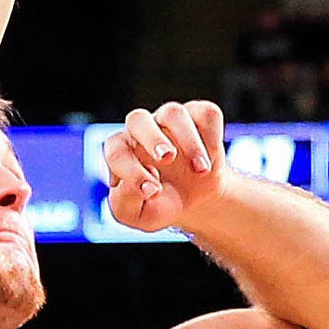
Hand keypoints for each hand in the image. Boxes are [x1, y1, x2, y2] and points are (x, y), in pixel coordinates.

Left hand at [103, 101, 229, 234]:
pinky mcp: (198, 118)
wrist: (193, 200)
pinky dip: (212, 136)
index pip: (116, 152)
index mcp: (120, 151)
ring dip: (189, 141)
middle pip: (138, 119)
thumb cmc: (157, 203)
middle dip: (153, 139)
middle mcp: (141, 130)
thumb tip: (142, 184)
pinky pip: (206, 114)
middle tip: (168, 158)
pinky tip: (212, 161)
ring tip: (201, 170)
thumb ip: (126, 202)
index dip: (132, 171)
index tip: (153, 192)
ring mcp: (169, 121)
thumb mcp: (135, 215)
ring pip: (174, 113)